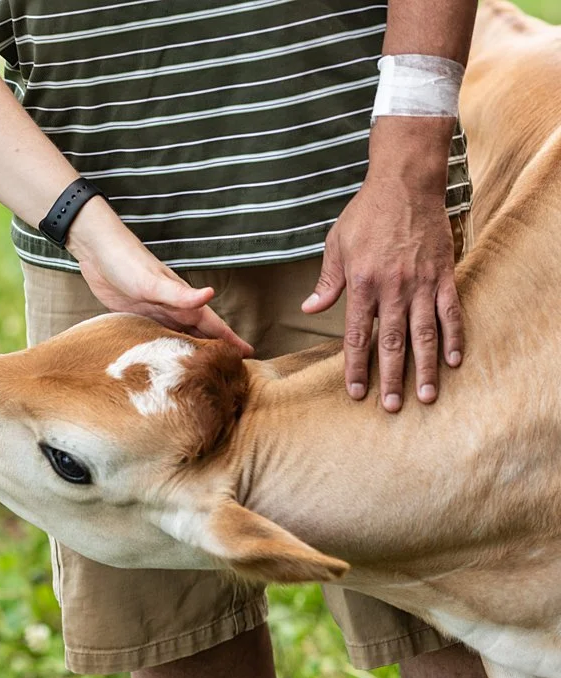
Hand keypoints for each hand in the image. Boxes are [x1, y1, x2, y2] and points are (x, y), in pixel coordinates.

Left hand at [69, 217, 252, 356]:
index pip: (213, 325)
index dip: (230, 341)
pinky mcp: (135, 318)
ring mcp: (154, 314)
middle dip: (215, 352)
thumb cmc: (126, 262)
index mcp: (181, 301)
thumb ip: (180, 293)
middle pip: (199, 336)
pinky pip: (156, 338)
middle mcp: (171, 309)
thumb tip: (212, 294)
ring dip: (192, 353)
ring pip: (179, 339)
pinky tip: (165, 360)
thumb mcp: (153, 281)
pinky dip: (165, 349)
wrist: (96, 250)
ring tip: (203, 372)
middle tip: (230, 374)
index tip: (249, 357)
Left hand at [302, 174, 462, 411]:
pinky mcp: (443, 274)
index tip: (356, 393)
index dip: (356, 367)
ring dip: (425, 368)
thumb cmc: (366, 214)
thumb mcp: (336, 245)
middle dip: (390, 378)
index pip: (356, 336)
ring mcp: (420, 283)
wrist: (405, 183)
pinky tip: (454, 362)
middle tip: (390, 408)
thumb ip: (327, 282)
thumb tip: (309, 310)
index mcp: (361, 284)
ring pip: (424, 334)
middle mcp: (392, 288)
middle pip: (392, 343)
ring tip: (425, 396)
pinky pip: (450, 312)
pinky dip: (454, 337)